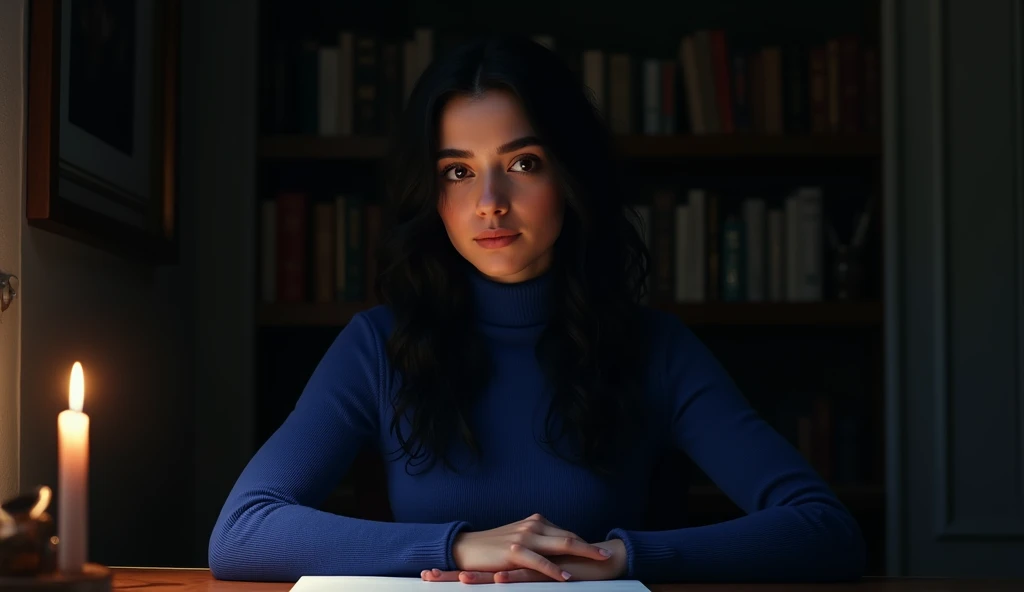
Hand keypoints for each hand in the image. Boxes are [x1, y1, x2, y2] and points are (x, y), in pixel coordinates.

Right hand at [439, 513, 612, 581]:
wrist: (466, 547)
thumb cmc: (492, 547)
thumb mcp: (518, 540)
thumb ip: (537, 542)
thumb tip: (555, 550)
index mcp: (535, 522)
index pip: (566, 533)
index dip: (584, 543)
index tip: (599, 550)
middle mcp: (533, 526)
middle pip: (569, 536)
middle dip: (590, 546)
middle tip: (608, 555)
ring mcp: (524, 538)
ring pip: (560, 545)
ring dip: (582, 553)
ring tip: (598, 561)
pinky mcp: (514, 552)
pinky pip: (540, 562)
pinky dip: (555, 570)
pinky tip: (567, 577)